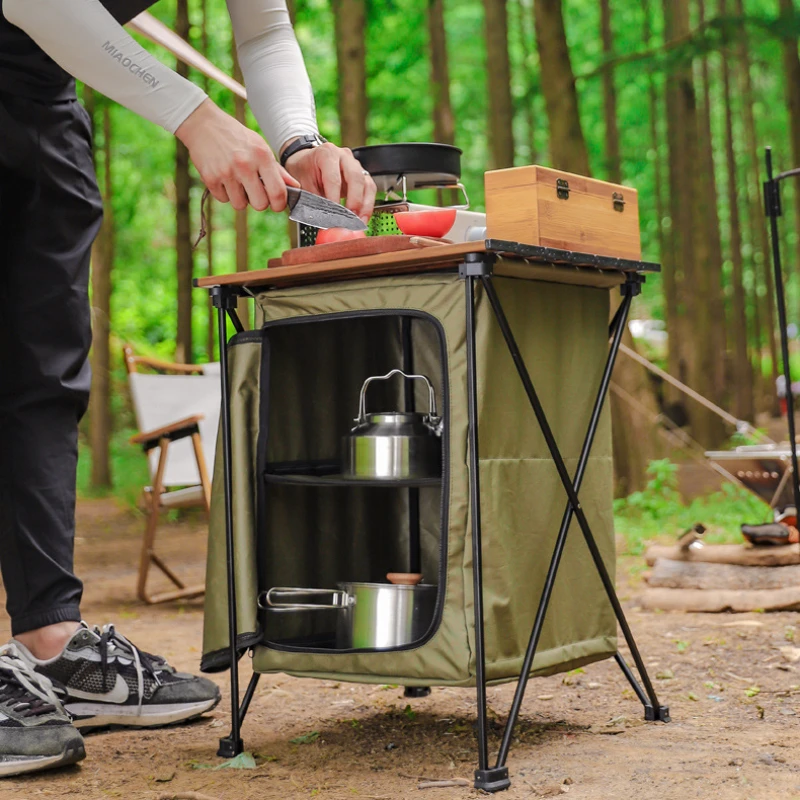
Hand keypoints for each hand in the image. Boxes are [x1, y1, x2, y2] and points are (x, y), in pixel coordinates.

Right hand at [176, 99, 299, 211]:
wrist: (204, 124)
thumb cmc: (237, 137)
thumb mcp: (260, 147)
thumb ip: (278, 170)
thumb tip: (295, 187)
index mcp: (262, 156)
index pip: (278, 192)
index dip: (279, 204)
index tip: (276, 203)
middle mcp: (245, 165)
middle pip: (260, 204)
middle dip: (259, 202)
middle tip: (254, 191)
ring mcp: (226, 172)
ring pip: (240, 205)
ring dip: (240, 198)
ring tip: (237, 181)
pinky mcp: (210, 178)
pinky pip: (223, 199)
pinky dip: (224, 193)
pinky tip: (223, 178)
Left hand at [282, 141, 375, 222]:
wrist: (307, 161)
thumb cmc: (305, 171)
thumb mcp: (303, 183)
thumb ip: (313, 200)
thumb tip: (323, 220)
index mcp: (327, 154)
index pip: (334, 178)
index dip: (334, 199)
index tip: (333, 216)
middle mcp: (344, 156)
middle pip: (355, 178)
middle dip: (354, 201)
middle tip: (350, 219)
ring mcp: (356, 165)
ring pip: (367, 184)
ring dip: (365, 205)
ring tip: (359, 222)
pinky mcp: (362, 175)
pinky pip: (370, 189)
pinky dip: (367, 205)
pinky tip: (362, 217)